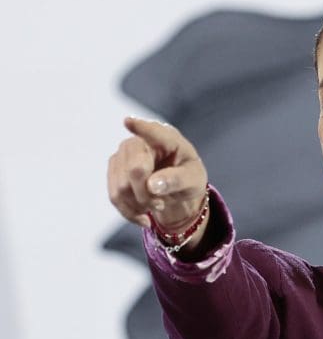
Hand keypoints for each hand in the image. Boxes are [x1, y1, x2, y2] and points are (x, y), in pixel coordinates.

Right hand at [108, 117, 208, 241]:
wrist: (176, 186)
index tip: (128, 122)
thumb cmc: (188, 177)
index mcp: (168, 138)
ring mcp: (123, 153)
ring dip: (139, 206)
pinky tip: (143, 217)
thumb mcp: (193, 180)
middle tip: (161, 204)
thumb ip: (177, 180)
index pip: (153, 131)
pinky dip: (129, 212)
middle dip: (147, 195)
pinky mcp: (114, 169)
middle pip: (135, 170)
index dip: (140, 127)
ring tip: (155, 206)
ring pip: (121, 187)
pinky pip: (114, 196)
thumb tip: (152, 185)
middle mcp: (140, 141)